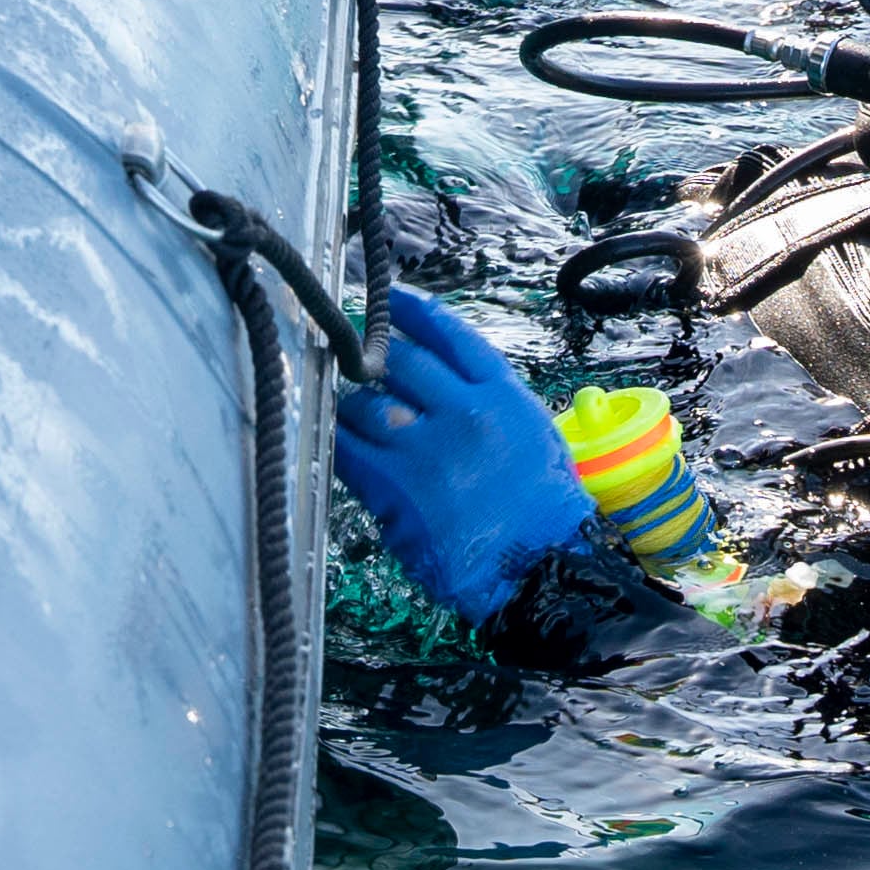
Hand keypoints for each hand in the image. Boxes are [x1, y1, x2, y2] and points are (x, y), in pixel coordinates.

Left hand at [330, 287, 595, 620]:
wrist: (538, 569)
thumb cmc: (543, 509)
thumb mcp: (532, 435)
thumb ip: (486, 402)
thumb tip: (435, 385)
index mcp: (501, 395)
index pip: (448, 333)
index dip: (410, 311)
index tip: (387, 300)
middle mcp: (463, 413)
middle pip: (399, 362)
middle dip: (368, 353)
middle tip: (346, 348)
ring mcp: (427, 451)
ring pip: (365, 405)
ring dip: (347, 401)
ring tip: (336, 399)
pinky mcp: (395, 490)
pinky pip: (349, 452)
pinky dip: (335, 440)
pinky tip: (326, 435)